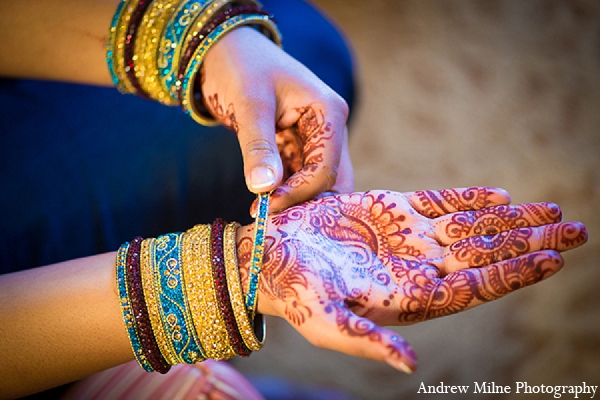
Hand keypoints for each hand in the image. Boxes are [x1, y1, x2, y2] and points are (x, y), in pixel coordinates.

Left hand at [202, 27, 352, 213]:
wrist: (225, 52)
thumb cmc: (240, 67)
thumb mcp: (249, 104)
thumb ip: (258, 146)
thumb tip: (263, 189)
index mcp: (328, 113)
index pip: (325, 169)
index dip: (298, 193)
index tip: (265, 208)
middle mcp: (329, 129)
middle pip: (331, 182)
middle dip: (305, 205)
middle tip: (272, 223)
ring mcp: (314, 141)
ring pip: (316, 184)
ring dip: (294, 202)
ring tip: (264, 217)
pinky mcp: (296, 149)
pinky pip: (298, 179)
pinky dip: (285, 194)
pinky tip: (264, 206)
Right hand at [236, 187, 587, 372]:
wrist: (271, 257)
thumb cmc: (295, 294)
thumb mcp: (326, 324)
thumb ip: (369, 340)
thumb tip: (410, 364)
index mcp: (410, 297)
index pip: (474, 286)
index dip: (512, 273)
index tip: (551, 259)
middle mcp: (417, 268)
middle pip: (486, 255)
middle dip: (530, 243)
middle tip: (575, 230)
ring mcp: (408, 237)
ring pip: (471, 226)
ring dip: (511, 219)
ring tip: (551, 212)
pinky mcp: (391, 209)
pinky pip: (440, 202)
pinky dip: (470, 198)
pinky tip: (499, 195)